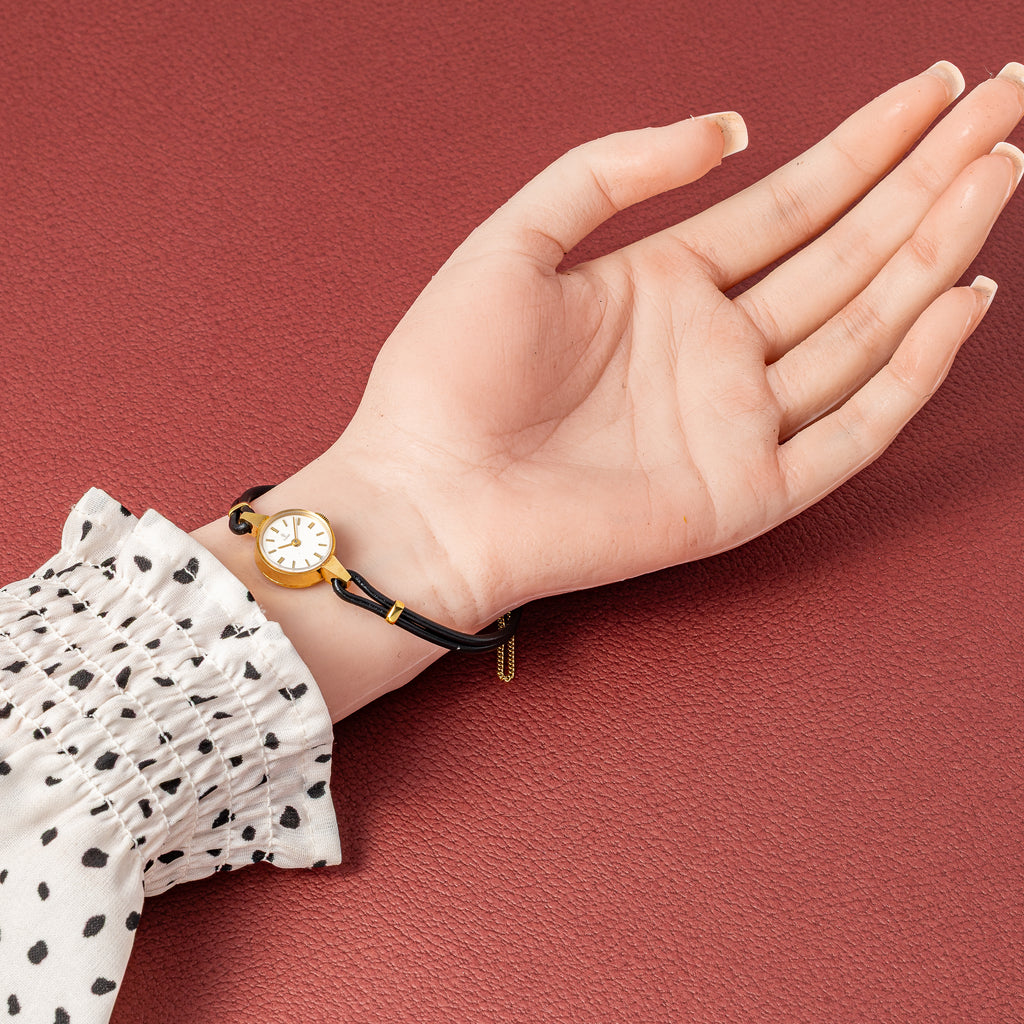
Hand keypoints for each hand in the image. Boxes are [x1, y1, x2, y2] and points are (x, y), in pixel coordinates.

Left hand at [331, 61, 1022, 620]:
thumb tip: (728, 127)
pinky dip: (907, 374)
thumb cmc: (445, 378)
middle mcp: (714, 348)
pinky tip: (958, 304)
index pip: (792, 204)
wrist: (423, 498)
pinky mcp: (743, 494)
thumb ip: (611, 172)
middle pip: (845, 253)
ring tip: (1001, 174)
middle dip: (927, 180)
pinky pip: (848, 432)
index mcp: (664, 284)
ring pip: (862, 327)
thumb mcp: (515, 241)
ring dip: (933, 252)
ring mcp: (736, 421)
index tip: (939, 86)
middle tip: (1009, 102)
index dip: (867, 145)